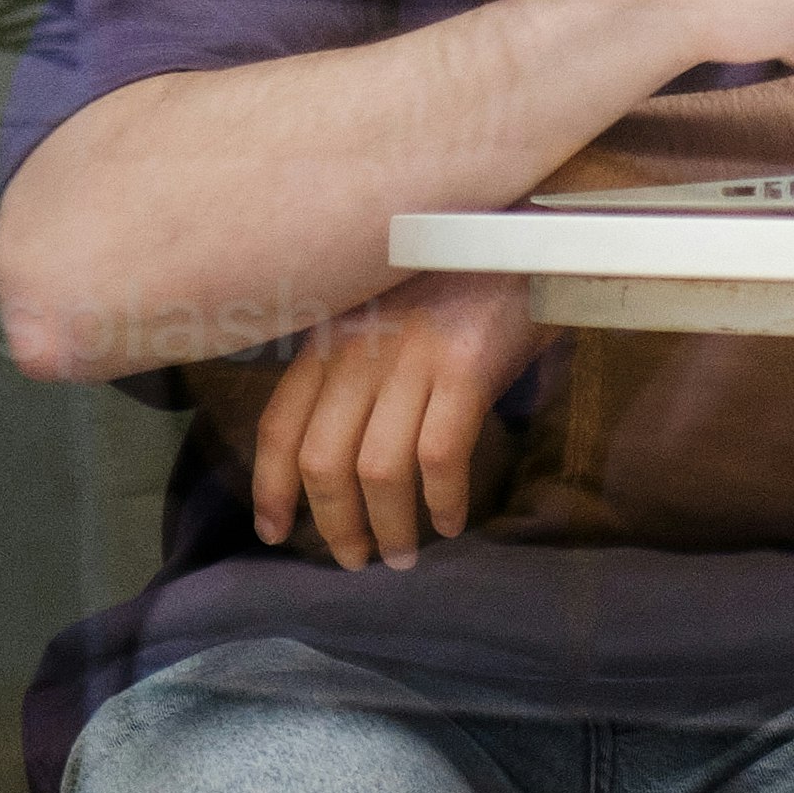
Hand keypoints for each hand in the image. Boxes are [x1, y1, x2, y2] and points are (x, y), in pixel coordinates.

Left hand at [248, 271, 540, 569]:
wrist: (522, 233)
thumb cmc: (455, 280)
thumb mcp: (383, 315)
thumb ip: (354, 366)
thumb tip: (341, 451)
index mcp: (329, 338)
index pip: (279, 425)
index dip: (270, 487)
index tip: (273, 531)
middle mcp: (359, 350)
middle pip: (322, 460)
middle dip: (334, 524)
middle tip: (355, 559)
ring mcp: (411, 358)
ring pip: (377, 470)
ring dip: (388, 527)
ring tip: (403, 557)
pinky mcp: (465, 367)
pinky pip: (439, 456)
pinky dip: (441, 500)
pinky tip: (450, 521)